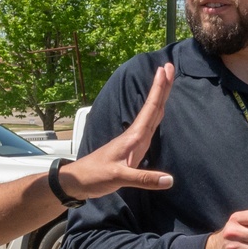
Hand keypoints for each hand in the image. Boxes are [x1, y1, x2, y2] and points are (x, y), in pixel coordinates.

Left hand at [59, 64, 174, 199]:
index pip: (150, 110)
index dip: (159, 90)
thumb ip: (144, 179)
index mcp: (133, 138)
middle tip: (170, 66)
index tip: (166, 70)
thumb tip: (169, 180)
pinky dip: (154, 115)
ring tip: (166, 81)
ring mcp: (132, 142)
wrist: (78, 181)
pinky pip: (148, 127)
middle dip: (162, 88)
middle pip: (152, 108)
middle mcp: (134, 136)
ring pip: (150, 115)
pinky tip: (157, 112)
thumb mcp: (119, 178)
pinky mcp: (131, 149)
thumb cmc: (95, 176)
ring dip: (159, 98)